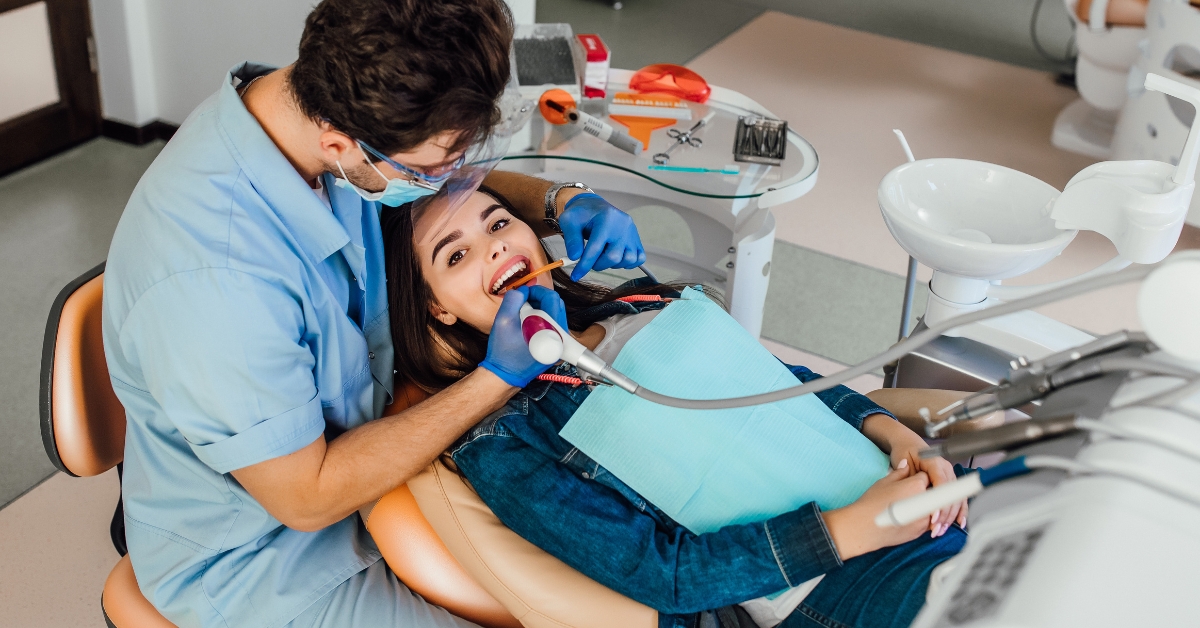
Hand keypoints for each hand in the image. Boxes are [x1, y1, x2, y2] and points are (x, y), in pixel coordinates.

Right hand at [479, 286, 567, 387]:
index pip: (552, 298)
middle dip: (539, 298)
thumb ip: (513, 299)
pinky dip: (543, 317)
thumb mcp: (502, 320)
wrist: (505, 374)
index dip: (536, 291)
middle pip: (557, 304)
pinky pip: (554, 323)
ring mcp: (560, 343)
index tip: (524, 294)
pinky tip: (529, 321)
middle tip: (523, 300)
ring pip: (556, 313)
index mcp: (551, 331)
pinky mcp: (556, 346)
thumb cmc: (503, 351)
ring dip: (541, 307)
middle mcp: (561, 337)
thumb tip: (523, 290)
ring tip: (524, 312)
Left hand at [558, 193, 645, 280]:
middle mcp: (623, 225)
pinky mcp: (636, 238)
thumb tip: (575, 257)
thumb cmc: (581, 214)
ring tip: (602, 256)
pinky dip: (628, 263)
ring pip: (628, 260)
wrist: (593, 206)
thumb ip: (571, 239)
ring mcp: (632, 232)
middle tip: (589, 260)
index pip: (595, 248)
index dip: (584, 265)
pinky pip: (639, 258)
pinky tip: (615, 258)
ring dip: (612, 264)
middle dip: (598, 265)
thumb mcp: (569, 221)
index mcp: (606, 219)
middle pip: (613, 257)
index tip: (575, 276)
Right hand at [821, 460, 930, 560]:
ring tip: (905, 507)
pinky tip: (905, 518)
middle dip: (923, 492)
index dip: (917, 479)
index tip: (910, 482)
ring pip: (931, 509)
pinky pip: (926, 522)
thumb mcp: (884, 482)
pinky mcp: (920, 531)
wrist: (864, 527)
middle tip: (907, 494)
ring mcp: (924, 519)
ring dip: (923, 506)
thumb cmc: (872, 502)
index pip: (925, 477)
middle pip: (931, 493)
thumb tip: (906, 465)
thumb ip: (900, 472)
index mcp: (916, 486)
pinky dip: (920, 519)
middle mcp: (925, 502)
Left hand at [881, 421, 966, 536]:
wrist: (907, 443)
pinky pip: (957, 497)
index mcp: (935, 462)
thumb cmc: (904, 451)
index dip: (939, 503)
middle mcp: (945, 468)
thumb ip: (911, 479)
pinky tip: (958, 522)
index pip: (942, 485)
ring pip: (956, 498)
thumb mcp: (903, 463)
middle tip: (936, 528)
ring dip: (951, 516)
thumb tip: (915, 497)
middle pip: (952, 494)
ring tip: (941, 529)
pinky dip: (958, 510)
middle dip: (945, 514)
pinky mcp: (949, 480)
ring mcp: (949, 474)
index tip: (934, 518)